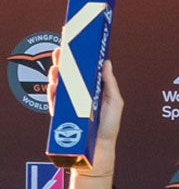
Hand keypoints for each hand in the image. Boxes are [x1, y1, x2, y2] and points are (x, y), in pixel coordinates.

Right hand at [47, 52, 121, 175]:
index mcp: (90, 87)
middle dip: (62, 60)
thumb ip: (109, 83)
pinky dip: (53, 91)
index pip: (81, 68)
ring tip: (58, 68)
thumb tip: (106, 62)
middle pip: (67, 72)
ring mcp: (67, 101)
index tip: (73, 42)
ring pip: (58, 83)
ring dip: (56, 74)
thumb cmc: (109, 125)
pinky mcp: (60, 112)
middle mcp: (77, 92)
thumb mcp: (115, 102)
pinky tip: (54, 85)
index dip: (76, 55)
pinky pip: (53, 99)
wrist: (100, 147)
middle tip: (61, 51)